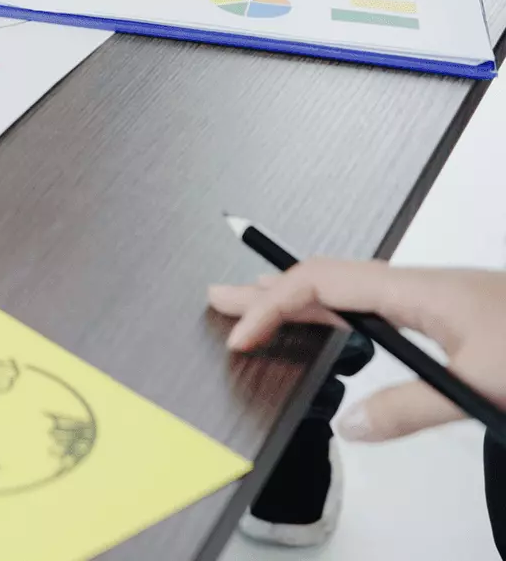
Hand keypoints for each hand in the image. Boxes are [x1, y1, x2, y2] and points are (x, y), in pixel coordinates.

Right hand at [209, 259, 505, 441]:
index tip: (243, 334)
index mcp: (424, 290)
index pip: (325, 283)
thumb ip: (411, 406)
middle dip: (271, 288)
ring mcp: (443, 299)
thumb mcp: (481, 388)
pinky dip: (339, 312)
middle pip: (330, 277)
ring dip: (302, 299)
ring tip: (262, 309)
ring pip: (354, 289)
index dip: (274, 304)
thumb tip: (353, 424)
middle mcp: (428, 287)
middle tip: (221, 299)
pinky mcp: (459, 316)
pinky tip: (332, 327)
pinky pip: (379, 305)